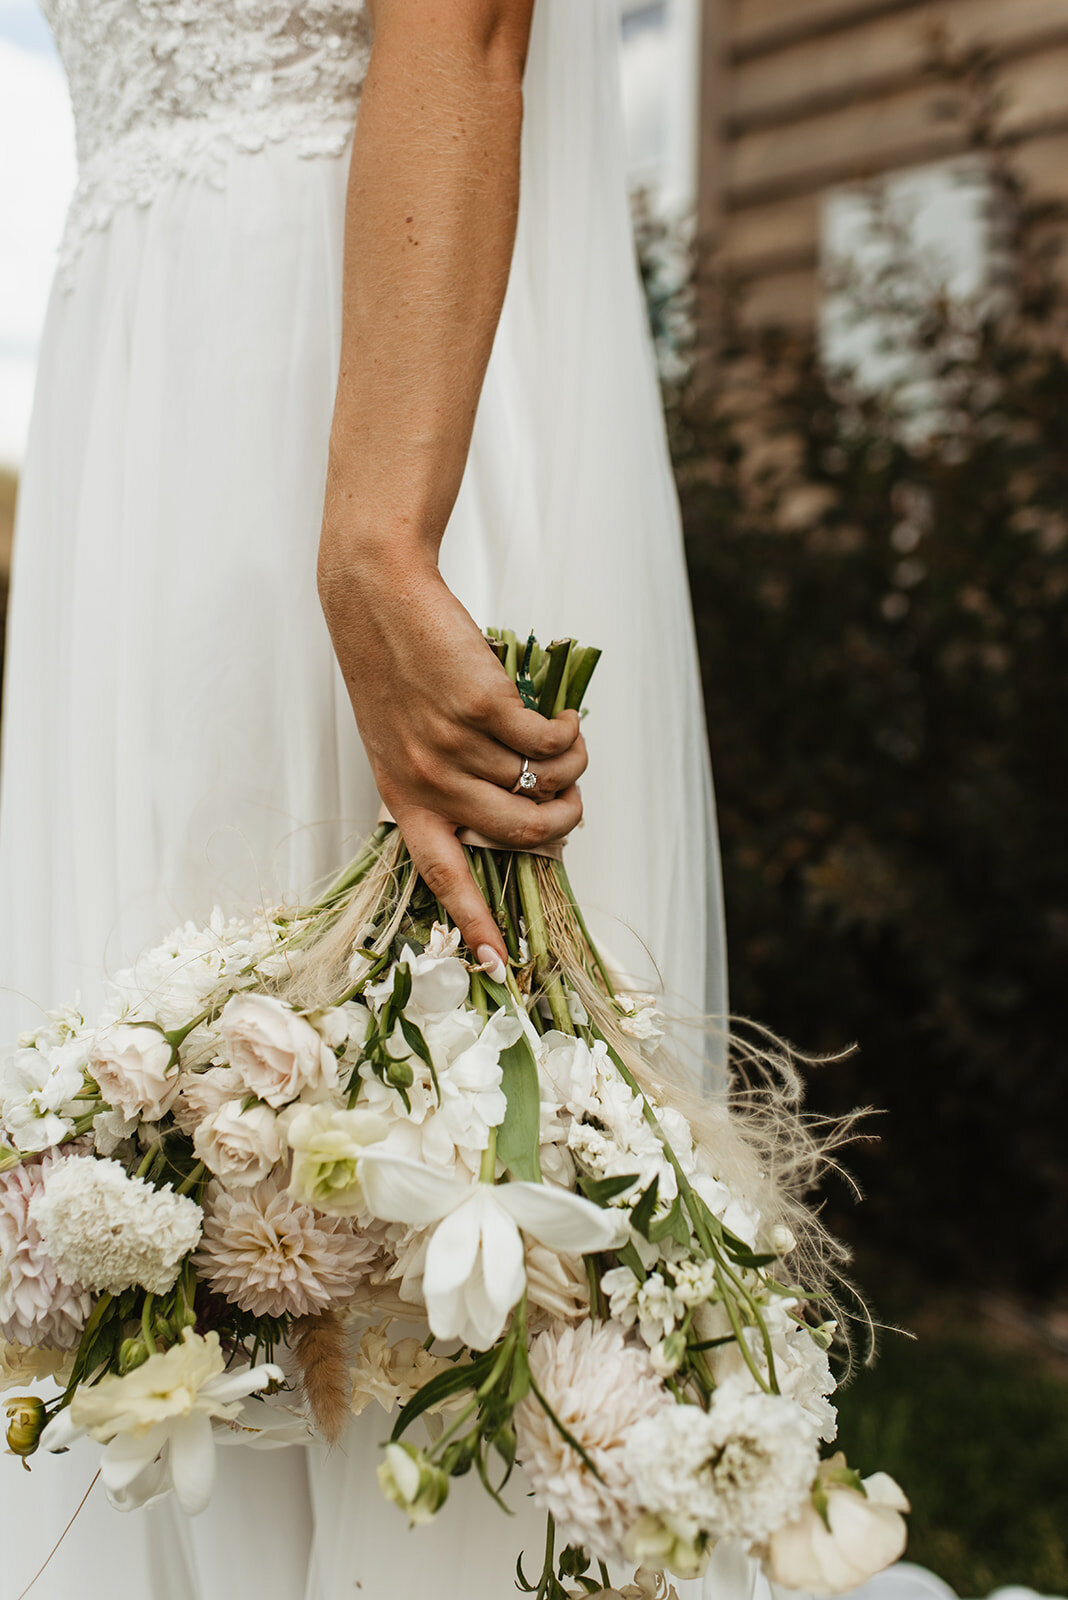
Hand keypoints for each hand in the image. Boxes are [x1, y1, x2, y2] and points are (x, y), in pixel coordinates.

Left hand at [318, 539, 586, 968]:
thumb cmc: (395, 670)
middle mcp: (428, 780)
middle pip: (520, 833)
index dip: (475, 922)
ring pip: (542, 783)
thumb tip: (523, 808)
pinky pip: (550, 742)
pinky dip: (569, 734)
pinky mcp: (482, 705)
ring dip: (571, 768)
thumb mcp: (402, 740)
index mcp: (404, 797)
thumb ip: (446, 780)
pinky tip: (563, 717)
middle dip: (562, 822)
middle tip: (570, 802)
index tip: (499, 964)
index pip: (443, 875)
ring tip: (567, 743)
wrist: (378, 599)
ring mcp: (453, 744)